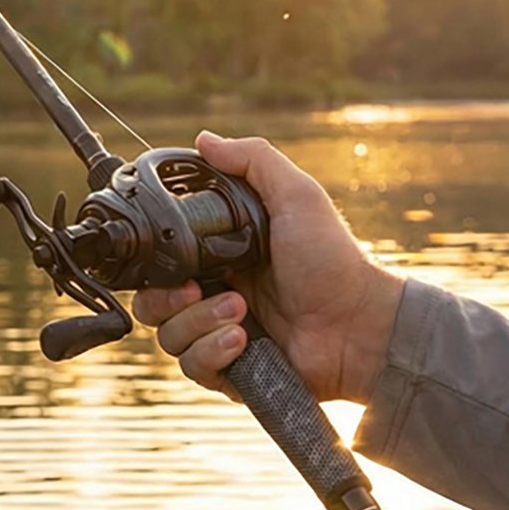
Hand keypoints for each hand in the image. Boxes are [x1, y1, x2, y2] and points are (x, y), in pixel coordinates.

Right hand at [131, 131, 403, 402]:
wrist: (358, 326)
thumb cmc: (333, 261)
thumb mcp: (296, 196)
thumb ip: (253, 160)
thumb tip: (205, 138)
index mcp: (219, 257)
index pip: (161, 262)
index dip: (155, 264)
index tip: (172, 258)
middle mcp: (212, 295)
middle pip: (150, 302)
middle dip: (168, 298)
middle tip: (198, 289)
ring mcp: (217, 334)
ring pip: (166, 336)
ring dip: (199, 322)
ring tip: (241, 312)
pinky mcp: (227, 371)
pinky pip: (190, 367)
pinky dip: (211, 352)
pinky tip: (242, 340)